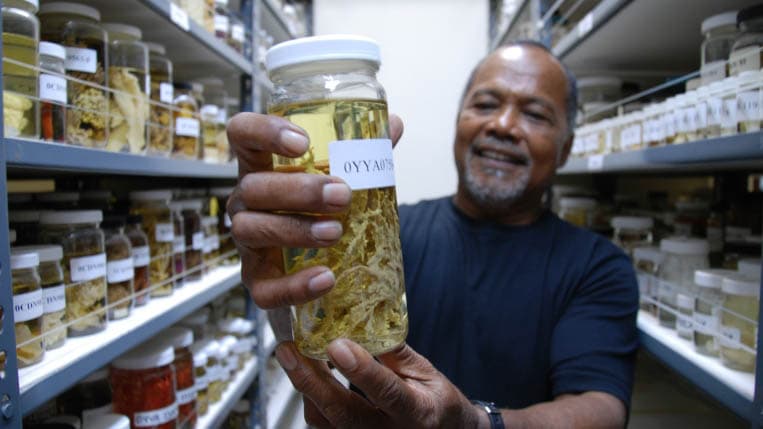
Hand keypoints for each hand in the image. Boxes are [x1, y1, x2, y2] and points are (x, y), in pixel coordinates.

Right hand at [226, 113, 404, 311]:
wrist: (325, 277)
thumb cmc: (324, 214)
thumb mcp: (343, 181)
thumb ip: (363, 155)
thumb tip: (394, 124)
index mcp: (263, 168)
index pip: (243, 135)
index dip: (263, 131)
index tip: (303, 142)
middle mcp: (246, 203)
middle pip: (252, 187)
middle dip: (298, 190)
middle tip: (342, 195)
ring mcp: (248, 245)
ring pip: (252, 230)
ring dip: (295, 230)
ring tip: (336, 233)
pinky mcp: (258, 284)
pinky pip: (265, 289)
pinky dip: (294, 286)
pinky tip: (326, 278)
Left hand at [275, 339, 483, 428]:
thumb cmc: (437, 403)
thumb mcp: (427, 373)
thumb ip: (395, 352)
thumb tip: (364, 320)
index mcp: (418, 412)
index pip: (387, 392)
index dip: (360, 369)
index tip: (338, 345)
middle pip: (343, 411)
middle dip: (311, 380)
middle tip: (289, 351)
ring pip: (325, 421)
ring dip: (306, 387)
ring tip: (291, 356)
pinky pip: (323, 425)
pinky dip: (311, 398)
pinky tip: (306, 374)